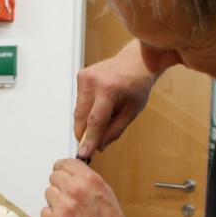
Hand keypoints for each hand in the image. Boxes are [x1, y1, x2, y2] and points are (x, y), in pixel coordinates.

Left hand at [41, 158, 127, 216]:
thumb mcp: (105, 191)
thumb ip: (86, 179)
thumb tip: (71, 173)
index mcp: (88, 179)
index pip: (65, 163)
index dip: (63, 169)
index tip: (63, 174)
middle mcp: (74, 189)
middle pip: (54, 177)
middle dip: (60, 186)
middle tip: (68, 197)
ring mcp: (62, 206)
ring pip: (48, 193)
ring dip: (56, 201)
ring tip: (69, 211)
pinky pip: (44, 211)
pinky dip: (52, 216)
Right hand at [75, 40, 159, 158]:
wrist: (136, 61)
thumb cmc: (137, 86)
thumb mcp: (132, 112)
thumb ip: (114, 131)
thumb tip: (98, 146)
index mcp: (109, 89)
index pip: (95, 121)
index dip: (89, 140)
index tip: (83, 154)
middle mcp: (94, 81)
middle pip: (81, 117)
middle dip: (84, 134)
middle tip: (91, 144)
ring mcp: (85, 76)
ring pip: (78, 111)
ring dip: (87, 120)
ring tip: (106, 113)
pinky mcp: (81, 75)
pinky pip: (79, 101)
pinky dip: (86, 108)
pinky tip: (100, 102)